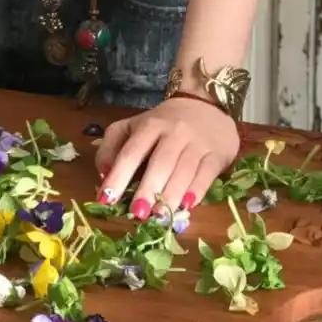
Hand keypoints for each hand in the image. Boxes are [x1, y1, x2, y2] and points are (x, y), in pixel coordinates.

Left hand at [94, 97, 239, 218]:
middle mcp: (175, 132)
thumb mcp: (133, 126)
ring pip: (184, 171)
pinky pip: (206, 175)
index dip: (118, 176)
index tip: (106, 199)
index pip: (131, 152)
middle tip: (138, 213)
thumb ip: (113, 147)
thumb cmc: (165, 124)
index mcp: (150, 125)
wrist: (208, 104)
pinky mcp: (217, 154)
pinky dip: (196, 191)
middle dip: (148, 189)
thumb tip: (104, 175)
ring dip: (171, 195)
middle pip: (160, 163)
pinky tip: (187, 206)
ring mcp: (198, 143)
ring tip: (160, 216)